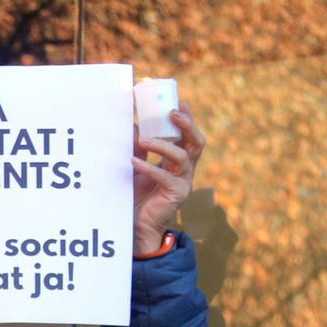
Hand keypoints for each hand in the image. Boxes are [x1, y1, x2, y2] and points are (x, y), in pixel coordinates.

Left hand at [133, 100, 204, 254]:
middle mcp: (185, 168)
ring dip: (163, 145)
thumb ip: (138, 149)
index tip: (179, 101)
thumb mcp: (136, 168)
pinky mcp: (177, 194)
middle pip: (196, 141)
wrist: (138, 225)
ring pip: (182, 156)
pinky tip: (134, 162)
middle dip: (187, 125)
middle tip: (172, 113)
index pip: (188, 135)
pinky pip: (165, 177)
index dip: (186, 118)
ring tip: (143, 139)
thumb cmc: (137, 195)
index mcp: (178, 159)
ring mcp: (184, 181)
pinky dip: (149, 167)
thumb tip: (131, 126)